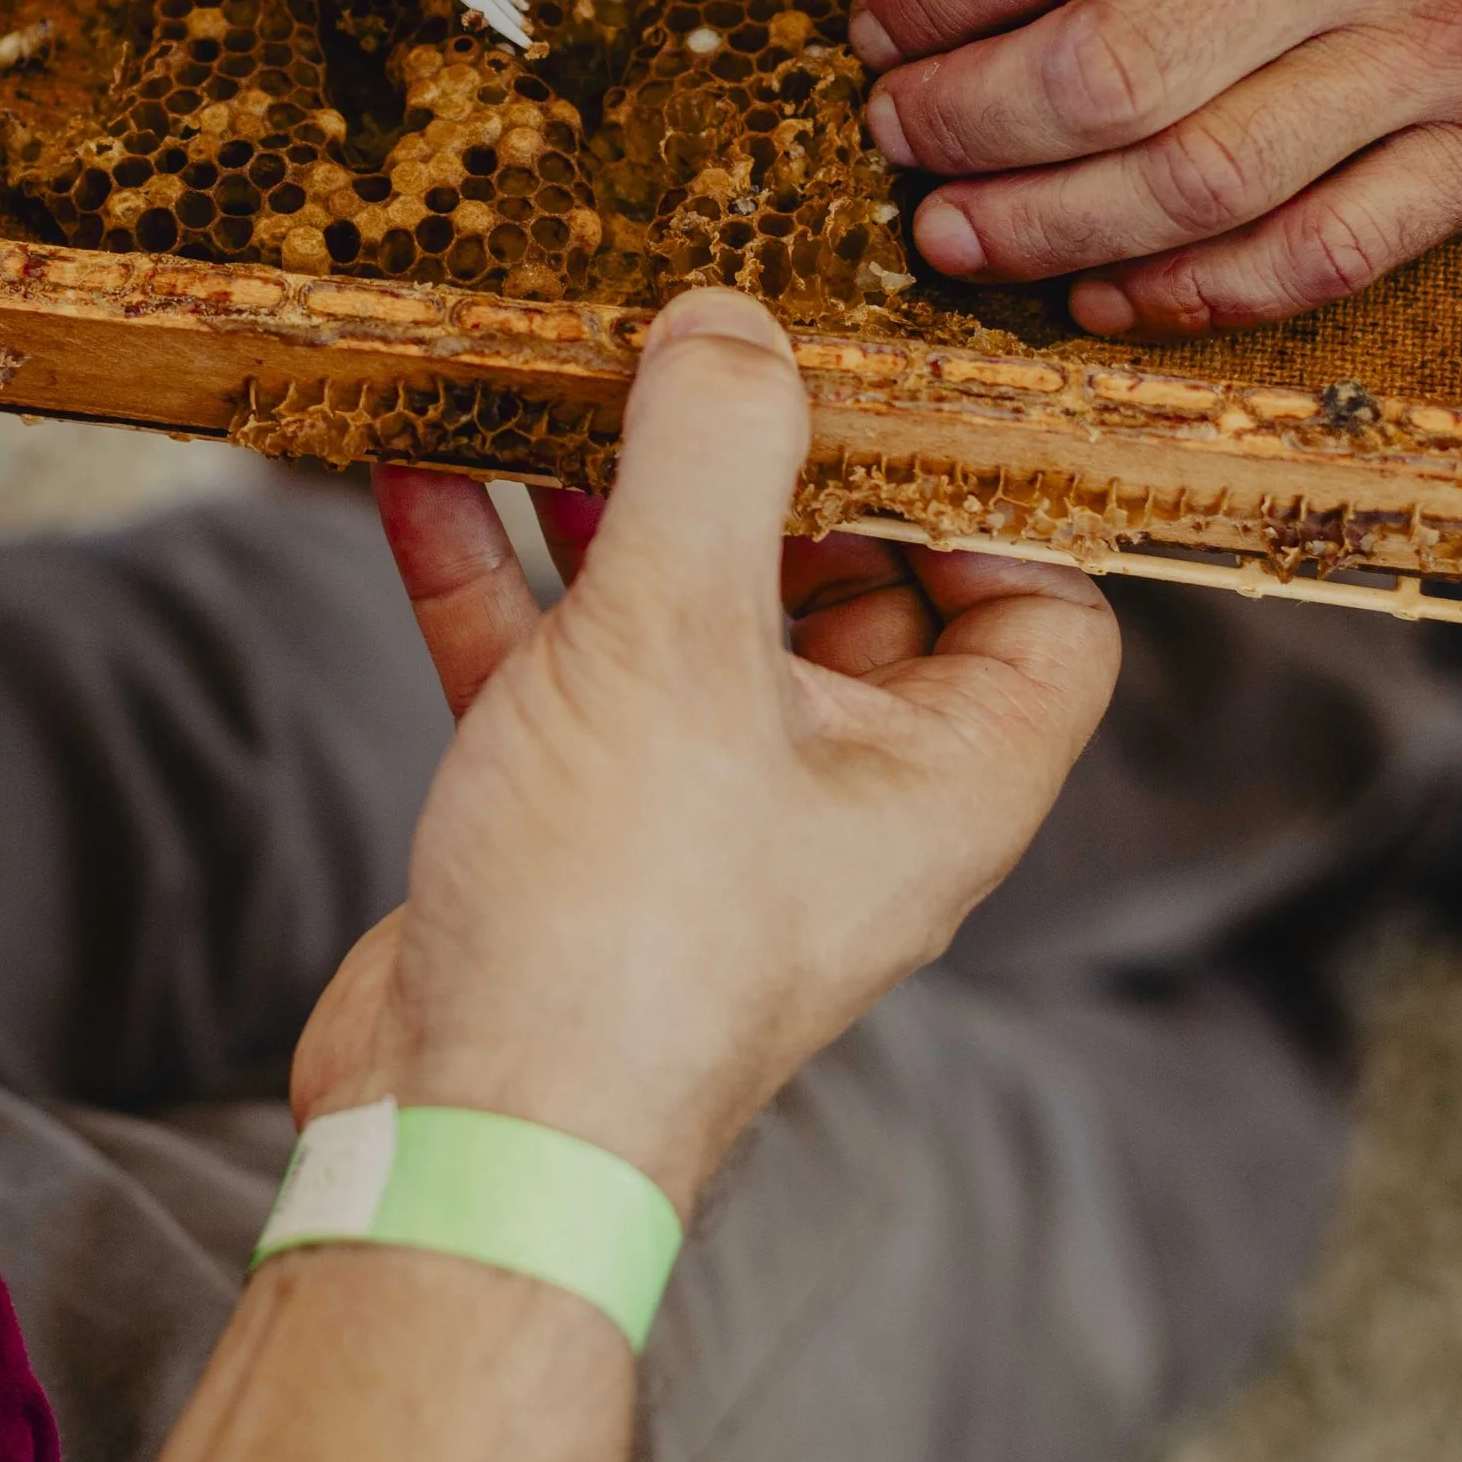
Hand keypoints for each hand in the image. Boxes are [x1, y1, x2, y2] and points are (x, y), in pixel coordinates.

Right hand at [292, 287, 1113, 1216]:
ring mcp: (702, 808)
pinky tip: (417, 467)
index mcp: (940, 774)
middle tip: (702, 335)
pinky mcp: (573, 821)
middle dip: (763, 461)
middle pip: (845, 586)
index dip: (991, 499)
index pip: (1044, 613)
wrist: (459, 1141)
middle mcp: (840, 794)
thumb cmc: (619, 927)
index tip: (891, 391)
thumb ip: (712, 458)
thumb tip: (733, 320)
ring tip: (547, 369)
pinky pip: (555, 663)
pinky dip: (498, 569)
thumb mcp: (678, 648)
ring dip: (609, 494)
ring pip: (680, 613)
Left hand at [851, 0, 1461, 336]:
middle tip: (889, 133)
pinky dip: (1204, 293)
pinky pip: (1329, 252)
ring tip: (953, 233)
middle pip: (1103, 70)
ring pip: (1199, 181)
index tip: (879, 18)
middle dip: (964, 121)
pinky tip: (1112, 294)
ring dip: (1048, 226)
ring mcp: (1441, 48)